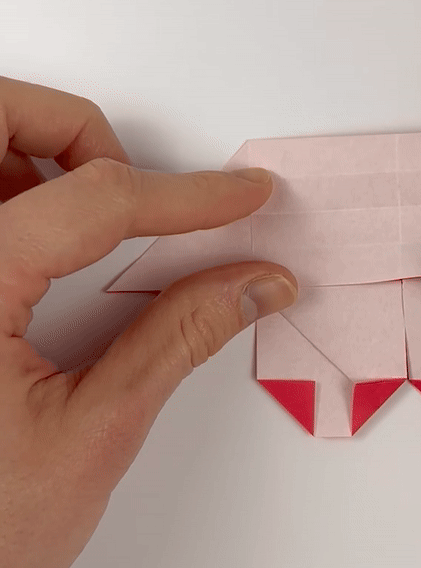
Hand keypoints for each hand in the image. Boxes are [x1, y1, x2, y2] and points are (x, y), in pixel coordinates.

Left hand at [0, 78, 295, 567]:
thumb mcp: (95, 432)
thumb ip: (178, 338)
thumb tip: (250, 285)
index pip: (91, 202)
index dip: (185, 197)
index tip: (240, 196)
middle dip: (79, 135)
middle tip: (137, 186)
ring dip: (44, 162)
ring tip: (100, 224)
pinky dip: (20, 202)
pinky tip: (52, 254)